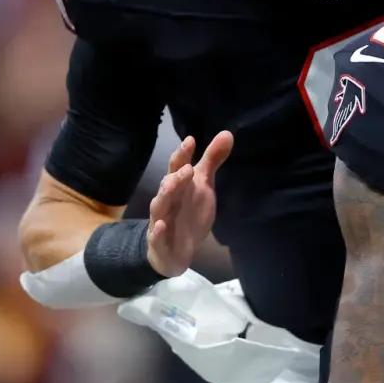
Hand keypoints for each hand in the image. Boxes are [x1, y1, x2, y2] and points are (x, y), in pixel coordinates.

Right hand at [146, 131, 233, 277]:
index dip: (183, 154)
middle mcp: (167, 200)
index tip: (191, 140)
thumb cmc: (188, 210)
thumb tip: (227, 133)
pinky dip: (157, 231)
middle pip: (168, 185)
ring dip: (164, 197)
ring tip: (170, 185)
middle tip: (187, 168)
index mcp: (177, 185)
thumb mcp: (203, 184)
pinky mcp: (159, 242)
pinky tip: (161, 225)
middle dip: (176, 177)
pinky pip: (156, 237)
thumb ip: (212, 160)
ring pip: (159, 207)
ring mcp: (161, 221)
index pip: (177, 167)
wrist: (174, 249)